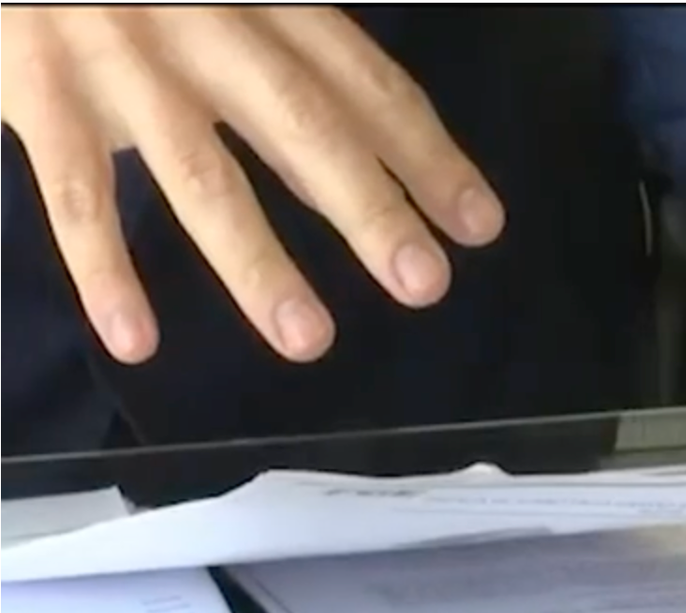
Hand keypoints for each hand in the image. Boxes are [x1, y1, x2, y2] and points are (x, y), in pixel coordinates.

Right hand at [0, 5, 503, 362]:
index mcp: (264, 0)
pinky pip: (74, 193)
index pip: (363, 83)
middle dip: (368, 206)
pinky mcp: (38, 91)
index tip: (478, 224)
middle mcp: (204, 25)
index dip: (426, 154)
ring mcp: (120, 60)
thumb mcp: (228, 2)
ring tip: (308, 338)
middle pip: (301, 122)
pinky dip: (104, 271)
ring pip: (199, 171)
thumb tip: (359, 165)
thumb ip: (289, 69)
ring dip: (256, 262)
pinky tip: (137, 340)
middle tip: (424, 281)